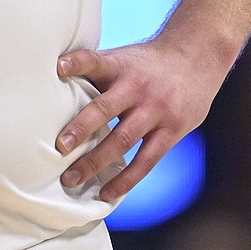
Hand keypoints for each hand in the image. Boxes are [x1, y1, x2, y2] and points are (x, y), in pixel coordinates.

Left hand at [54, 35, 229, 200]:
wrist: (197, 57)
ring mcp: (156, 110)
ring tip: (72, 179)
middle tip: (59, 148)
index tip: (58, 67)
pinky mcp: (171, 130)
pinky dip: (126, 179)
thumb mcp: (124, 56)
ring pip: (123, 140)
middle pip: (105, 108)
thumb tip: (54, 77)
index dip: (77, 63)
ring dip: (96, 161)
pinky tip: (107, 192)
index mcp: (121, 66)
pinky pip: (146, 160)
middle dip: (81, 128)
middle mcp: (137, 87)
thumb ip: (96, 70)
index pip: (96, 60)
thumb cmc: (148, 62)